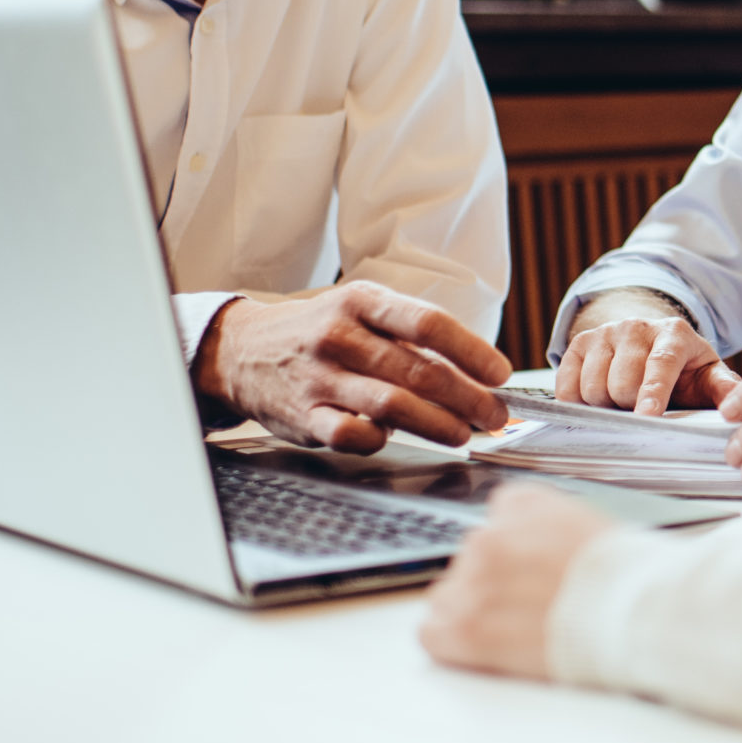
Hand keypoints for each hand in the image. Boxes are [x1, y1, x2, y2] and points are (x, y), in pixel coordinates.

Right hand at [194, 283, 510, 453]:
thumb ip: (411, 338)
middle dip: (468, 398)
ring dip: (439, 424)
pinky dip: (382, 440)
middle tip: (494, 413)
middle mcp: (340, 336)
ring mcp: (321, 378)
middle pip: (419, 371)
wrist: (242, 351)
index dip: (472, 351)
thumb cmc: (319, 331)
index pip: (429, 323)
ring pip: (393, 406)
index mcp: (362, 302)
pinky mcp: (306, 416)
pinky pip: (353, 434)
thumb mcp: (362, 312)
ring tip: (465, 432)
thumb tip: (474, 371)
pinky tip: (398, 439)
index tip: (499, 374)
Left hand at [419, 484, 612, 679]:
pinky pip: (432, 632)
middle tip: (531, 608)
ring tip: (515, 631)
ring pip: (448, 596)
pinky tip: (483, 649)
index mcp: (524, 504)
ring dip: (473, 612)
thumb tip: (531, 549)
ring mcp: (473, 581)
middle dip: (494, 583)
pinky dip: (451, 643)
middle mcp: (490, 534)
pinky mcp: (465, 627)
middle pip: (472, 559)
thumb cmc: (627, 578)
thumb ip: (548, 524)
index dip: (515, 549)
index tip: (531, 569)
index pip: (497, 516)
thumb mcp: (591, 525)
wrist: (633, 614)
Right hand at [557, 302, 739, 413]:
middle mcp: (636, 327)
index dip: (653, 392)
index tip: (648, 415)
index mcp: (674, 333)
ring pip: (592, 387)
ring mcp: (605, 333)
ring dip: (605, 405)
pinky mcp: (579, 343)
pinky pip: (567, 386)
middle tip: (642, 407)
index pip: (660, 364)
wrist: (649, 342)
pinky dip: (579, 401)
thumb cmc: (683, 368)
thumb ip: (723, 388)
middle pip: (622, 383)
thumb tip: (737, 404)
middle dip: (630, 406)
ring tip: (623, 400)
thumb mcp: (707, 374)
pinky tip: (599, 398)